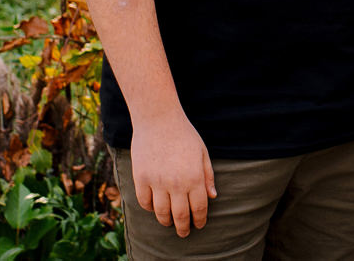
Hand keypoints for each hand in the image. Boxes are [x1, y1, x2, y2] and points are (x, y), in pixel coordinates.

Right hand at [129, 113, 215, 236]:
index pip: (199, 207)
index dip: (200, 219)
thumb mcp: (202, 153)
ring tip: (170, 223)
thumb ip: (208, 176)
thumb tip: (213, 197)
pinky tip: (155, 208)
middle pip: (180, 215)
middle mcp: (176, 183)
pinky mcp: (141, 178)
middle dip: (183, 228)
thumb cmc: (184, 134)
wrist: (159, 120)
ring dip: (166, 221)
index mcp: (194, 177)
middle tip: (184, 233)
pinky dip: (150, 208)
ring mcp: (157, 182)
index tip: (199, 225)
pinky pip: (145, 202)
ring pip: (161, 213)